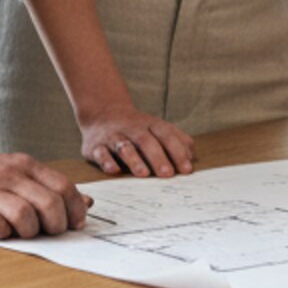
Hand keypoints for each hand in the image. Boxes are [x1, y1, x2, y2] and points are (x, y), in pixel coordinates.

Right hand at [0, 143, 90, 239]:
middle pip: (49, 203)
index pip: (63, 186)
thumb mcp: (17, 172)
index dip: (75, 209)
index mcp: (24, 165)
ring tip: (22, 231)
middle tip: (49, 232)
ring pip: (24, 215)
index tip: (75, 224)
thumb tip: (86, 203)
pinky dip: (2, 233)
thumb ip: (49, 186)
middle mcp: (7, 175)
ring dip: (29, 231)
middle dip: (56, 225)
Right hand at [79, 103, 195, 178]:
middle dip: (158, 158)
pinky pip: (100, 152)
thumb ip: (176, 140)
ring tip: (143, 174)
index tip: (186, 169)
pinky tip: (113, 170)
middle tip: (167, 175)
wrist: (102, 112)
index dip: (177, 152)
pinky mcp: (96, 145)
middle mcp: (132, 129)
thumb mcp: (157, 128)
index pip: (166, 136)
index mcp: (151, 124)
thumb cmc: (137, 127)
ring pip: (124, 146)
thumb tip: (191, 157)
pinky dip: (106, 161)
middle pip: (146, 141)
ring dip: (134, 160)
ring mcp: (114, 136)